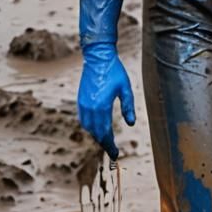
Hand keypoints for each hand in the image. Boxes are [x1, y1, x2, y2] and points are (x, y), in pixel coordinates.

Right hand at [77, 0, 134, 158]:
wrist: (98, 57)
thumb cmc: (114, 71)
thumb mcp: (126, 89)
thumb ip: (128, 107)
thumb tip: (131, 123)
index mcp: (101, 106)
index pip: (105, 132)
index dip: (110, 145)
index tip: (115, 154)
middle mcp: (90, 107)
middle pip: (95, 132)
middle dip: (104, 143)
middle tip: (112, 151)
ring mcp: (83, 104)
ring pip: (88, 127)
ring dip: (96, 135)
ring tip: (106, 141)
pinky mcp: (80, 100)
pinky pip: (84, 119)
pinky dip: (90, 127)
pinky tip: (97, 128)